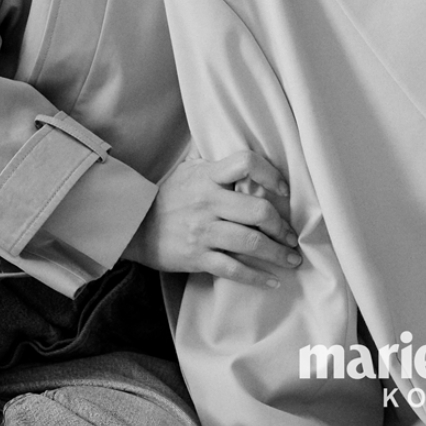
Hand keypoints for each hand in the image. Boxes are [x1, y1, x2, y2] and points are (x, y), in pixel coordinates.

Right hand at [124, 151, 299, 286]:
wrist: (132, 227)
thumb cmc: (168, 196)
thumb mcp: (188, 170)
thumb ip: (214, 161)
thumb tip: (239, 144)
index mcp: (208, 176)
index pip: (245, 164)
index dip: (270, 174)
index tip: (284, 189)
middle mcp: (208, 202)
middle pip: (257, 210)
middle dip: (281, 225)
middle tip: (293, 235)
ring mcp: (203, 231)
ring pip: (250, 242)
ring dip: (278, 253)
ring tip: (293, 259)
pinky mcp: (197, 257)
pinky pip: (233, 269)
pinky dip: (256, 277)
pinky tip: (273, 281)